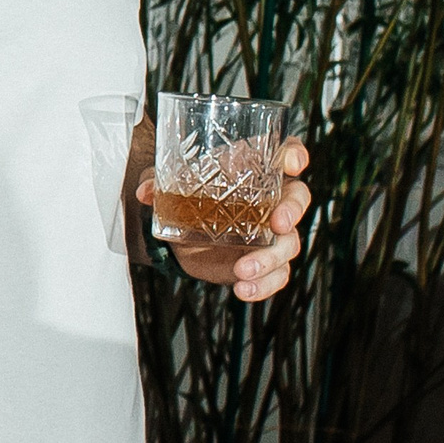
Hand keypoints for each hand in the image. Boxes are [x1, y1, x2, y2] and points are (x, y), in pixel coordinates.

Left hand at [135, 139, 311, 303]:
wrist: (182, 230)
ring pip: (288, 243)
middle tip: (278, 224)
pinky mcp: (262, 261)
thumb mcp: (170, 182)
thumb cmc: (188, 193)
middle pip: (298, 198)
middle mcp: (271, 199)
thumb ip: (159, 182)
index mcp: (255, 168)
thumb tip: (145, 191)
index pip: (285, 153)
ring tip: (243, 270)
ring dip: (270, 258)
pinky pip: (276, 274)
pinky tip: (245, 289)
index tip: (292, 162)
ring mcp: (269, 233)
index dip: (294, 155)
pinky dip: (265, 285)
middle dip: (292, 210)